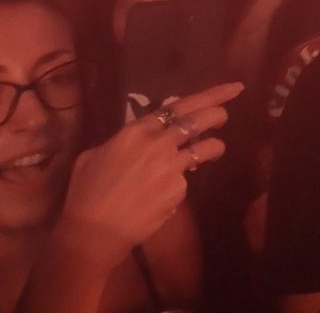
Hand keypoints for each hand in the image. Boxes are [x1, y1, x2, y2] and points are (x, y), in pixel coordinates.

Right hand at [56, 82, 240, 265]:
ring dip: (215, 147)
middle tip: (224, 115)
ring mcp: (171, 166)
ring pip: (206, 148)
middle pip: (200, 120)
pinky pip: (185, 180)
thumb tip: (139, 139)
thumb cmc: (86, 194)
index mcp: (136, 131)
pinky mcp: (178, 189)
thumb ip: (121, 142)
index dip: (210, 95)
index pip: (179, 105)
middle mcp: (158, 143)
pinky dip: (179, 184)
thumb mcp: (94, 156)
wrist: (92, 233)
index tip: (233, 88)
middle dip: (218, 114)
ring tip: (213, 151)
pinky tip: (162, 196)